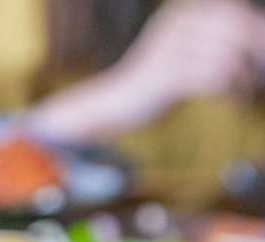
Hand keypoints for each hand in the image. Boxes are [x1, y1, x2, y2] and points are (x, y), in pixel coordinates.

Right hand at [110, 0, 264, 116]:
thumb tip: (257, 38)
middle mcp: (175, 26)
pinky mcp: (166, 75)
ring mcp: (169, 49)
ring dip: (246, 81)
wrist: (116, 102)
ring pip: (229, 59)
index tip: (262, 57)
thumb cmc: (155, 81)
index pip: (234, 14)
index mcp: (180, 15)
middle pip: (236, 33)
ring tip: (245, 95)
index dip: (257, 32)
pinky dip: (232, 92)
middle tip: (260, 79)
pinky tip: (234, 102)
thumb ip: (213, 41)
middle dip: (257, 57)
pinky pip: (215, 78)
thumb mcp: (183, 51)